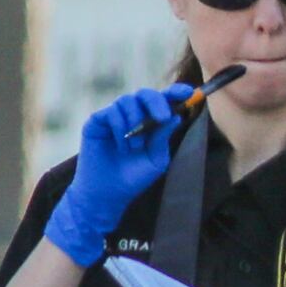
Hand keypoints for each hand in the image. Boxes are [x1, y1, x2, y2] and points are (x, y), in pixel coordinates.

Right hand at [43, 85, 193, 264]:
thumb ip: (163, 137)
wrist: (107, 194)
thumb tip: (175, 116)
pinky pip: (111, 112)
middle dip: (156, 102)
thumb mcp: (156, 159)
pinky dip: (119, 128)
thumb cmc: (134, 178)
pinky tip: (120, 147)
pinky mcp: (96, 121)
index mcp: (150, 122)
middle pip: (145, 94)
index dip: (175, 92)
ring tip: (134, 148)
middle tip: (162, 117)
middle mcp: (132, 115)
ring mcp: (113, 116)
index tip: (188, 92)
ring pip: (127, 101)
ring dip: (135, 123)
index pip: (163, 100)